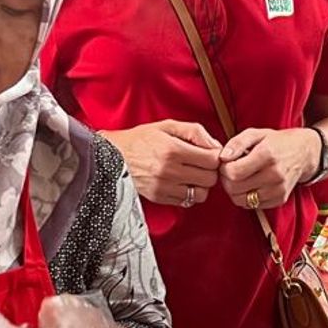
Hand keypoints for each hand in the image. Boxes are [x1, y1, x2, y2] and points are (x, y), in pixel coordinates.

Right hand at [105, 120, 221, 207]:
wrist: (112, 156)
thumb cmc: (140, 139)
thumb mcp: (167, 126)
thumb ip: (195, 131)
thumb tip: (215, 145)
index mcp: (172, 149)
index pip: (212, 160)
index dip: (214, 156)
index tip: (209, 153)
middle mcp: (169, 170)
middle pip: (209, 178)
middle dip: (210, 171)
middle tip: (202, 164)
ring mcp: (164, 187)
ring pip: (201, 194)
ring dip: (201, 185)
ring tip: (193, 174)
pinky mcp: (159, 198)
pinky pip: (186, 202)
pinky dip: (188, 193)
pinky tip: (181, 182)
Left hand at [217, 127, 319, 210]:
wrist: (304, 153)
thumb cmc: (276, 142)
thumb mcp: (256, 133)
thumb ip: (237, 143)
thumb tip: (222, 158)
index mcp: (267, 155)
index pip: (234, 173)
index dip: (224, 169)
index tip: (227, 163)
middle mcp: (274, 175)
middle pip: (235, 189)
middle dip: (227, 181)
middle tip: (230, 171)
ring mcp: (278, 189)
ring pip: (242, 200)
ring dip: (235, 191)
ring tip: (240, 178)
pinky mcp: (280, 199)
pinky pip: (252, 205)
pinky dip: (247, 197)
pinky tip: (251, 184)